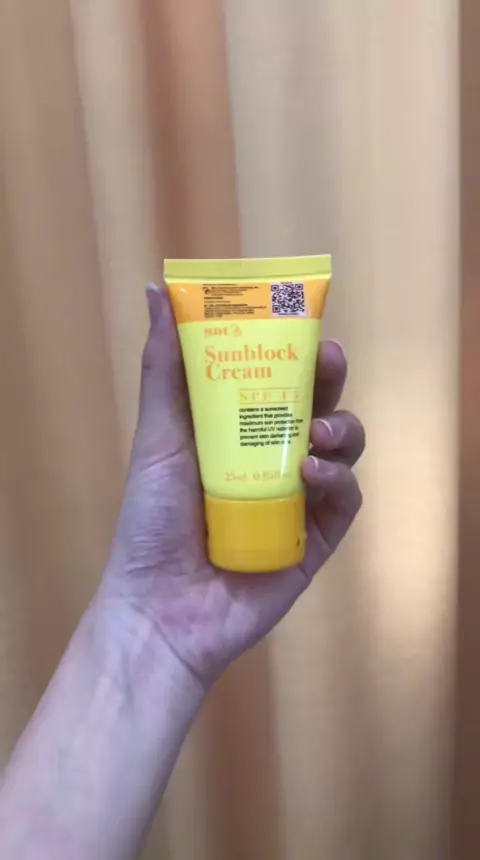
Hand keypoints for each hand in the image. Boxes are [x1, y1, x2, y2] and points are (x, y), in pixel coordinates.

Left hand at [104, 285, 364, 688]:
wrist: (160, 609)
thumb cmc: (151, 521)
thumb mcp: (158, 437)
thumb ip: (164, 368)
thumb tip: (156, 292)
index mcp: (236, 432)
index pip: (277, 380)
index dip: (295, 350)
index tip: (302, 323)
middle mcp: (272, 460)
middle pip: (318, 407)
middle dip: (329, 381)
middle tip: (329, 360)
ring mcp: (298, 501)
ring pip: (343, 450)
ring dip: (340, 431)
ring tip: (317, 433)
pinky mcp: (317, 540)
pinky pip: (345, 501)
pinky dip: (337, 482)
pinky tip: (312, 476)